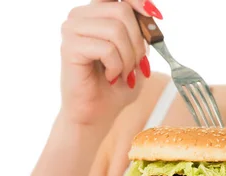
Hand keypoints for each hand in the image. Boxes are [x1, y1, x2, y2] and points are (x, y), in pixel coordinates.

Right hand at [59, 0, 162, 125]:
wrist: (96, 114)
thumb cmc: (115, 87)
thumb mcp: (136, 56)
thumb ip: (142, 34)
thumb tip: (153, 17)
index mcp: (95, 14)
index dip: (139, 2)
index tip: (156, 17)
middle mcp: (80, 16)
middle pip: (121, 10)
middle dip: (138, 42)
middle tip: (138, 66)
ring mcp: (72, 30)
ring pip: (115, 29)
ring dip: (128, 57)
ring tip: (123, 74)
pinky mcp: (70, 47)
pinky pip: (106, 48)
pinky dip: (116, 66)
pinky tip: (110, 77)